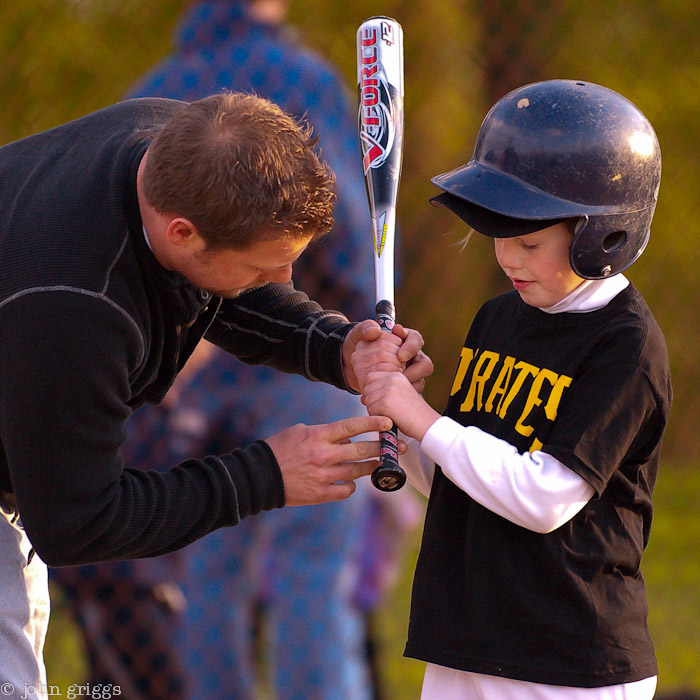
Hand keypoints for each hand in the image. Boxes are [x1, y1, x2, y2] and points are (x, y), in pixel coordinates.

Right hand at [265, 415, 400, 504]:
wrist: (260, 477)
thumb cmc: (279, 449)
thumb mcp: (300, 431)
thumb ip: (325, 434)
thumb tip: (347, 438)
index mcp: (318, 436)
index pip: (351, 426)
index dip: (372, 424)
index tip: (388, 423)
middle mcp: (324, 455)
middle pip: (361, 450)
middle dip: (383, 448)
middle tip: (398, 448)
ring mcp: (323, 475)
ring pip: (357, 471)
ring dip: (372, 467)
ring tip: (381, 465)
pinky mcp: (321, 493)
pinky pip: (346, 490)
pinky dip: (351, 486)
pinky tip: (350, 482)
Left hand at [343, 320, 432, 391]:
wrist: (349, 364)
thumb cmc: (359, 346)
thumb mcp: (357, 335)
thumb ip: (365, 329)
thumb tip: (375, 330)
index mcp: (404, 340)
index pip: (416, 340)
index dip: (411, 348)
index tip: (400, 356)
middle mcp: (411, 358)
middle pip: (425, 364)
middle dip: (414, 372)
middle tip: (399, 375)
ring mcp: (408, 374)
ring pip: (419, 382)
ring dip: (408, 387)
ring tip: (391, 389)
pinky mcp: (402, 388)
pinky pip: (407, 396)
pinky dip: (397, 398)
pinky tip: (382, 396)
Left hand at [363, 371, 440, 441]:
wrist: (426, 424)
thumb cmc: (413, 413)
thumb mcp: (399, 395)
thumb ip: (382, 392)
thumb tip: (362, 398)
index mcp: (395, 374)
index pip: (370, 378)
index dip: (375, 392)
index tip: (387, 401)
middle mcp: (392, 378)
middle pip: (367, 389)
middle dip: (374, 402)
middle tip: (390, 409)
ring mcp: (388, 389)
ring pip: (367, 400)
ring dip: (376, 410)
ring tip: (392, 413)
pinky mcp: (386, 402)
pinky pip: (371, 410)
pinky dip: (378, 417)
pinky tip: (391, 418)